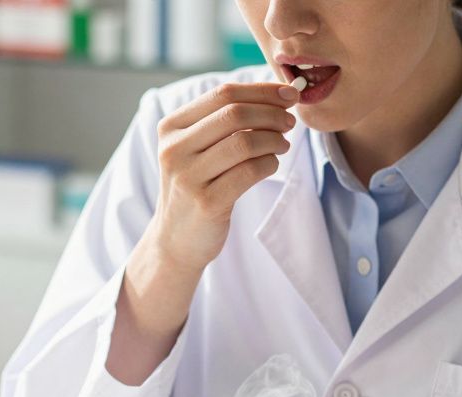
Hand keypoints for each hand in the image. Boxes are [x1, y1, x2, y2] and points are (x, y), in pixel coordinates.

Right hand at [109, 83, 298, 384]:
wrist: (176, 241)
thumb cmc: (195, 187)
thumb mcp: (196, 149)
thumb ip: (223, 121)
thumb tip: (276, 93)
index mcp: (170, 128)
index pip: (222, 94)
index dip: (262, 91)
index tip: (289, 94)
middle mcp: (174, 150)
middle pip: (234, 114)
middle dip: (272, 113)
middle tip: (290, 121)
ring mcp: (188, 177)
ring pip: (244, 141)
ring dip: (274, 139)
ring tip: (283, 144)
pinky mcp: (206, 202)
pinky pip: (250, 172)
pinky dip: (269, 163)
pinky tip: (272, 165)